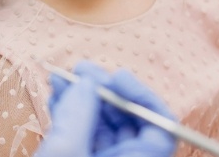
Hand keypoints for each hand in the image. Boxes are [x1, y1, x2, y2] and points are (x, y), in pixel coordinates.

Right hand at [36, 62, 176, 156]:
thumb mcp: (66, 152)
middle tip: (81, 70)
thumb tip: (86, 82)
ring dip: (81, 96)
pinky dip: (70, 112)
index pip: (161, 128)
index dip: (142, 97)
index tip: (117, 77)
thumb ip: (78, 116)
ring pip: (102, 125)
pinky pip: (83, 133)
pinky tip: (57, 94)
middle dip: (104, 91)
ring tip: (61, 77)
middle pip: (128, 121)